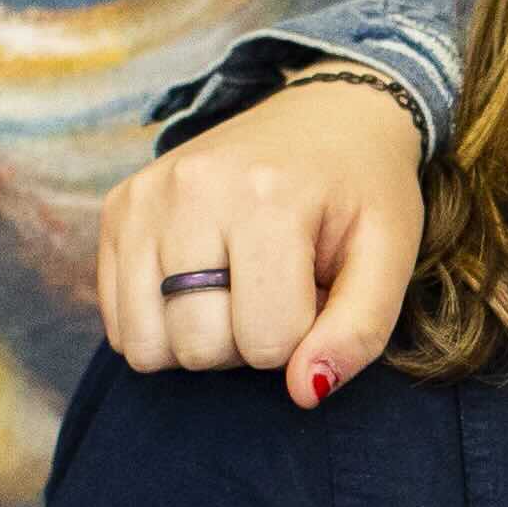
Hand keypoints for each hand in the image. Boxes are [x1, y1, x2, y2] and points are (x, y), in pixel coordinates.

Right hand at [95, 74, 424, 400]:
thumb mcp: (389, 256)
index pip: (268, 342)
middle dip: (247, 343)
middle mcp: (192, 189)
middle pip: (199, 347)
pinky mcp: (118, 207)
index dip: (302, 339)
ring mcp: (145, 196)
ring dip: (199, 339)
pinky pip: (118, 324)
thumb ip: (359, 331)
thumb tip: (303, 392)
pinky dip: (161, 324)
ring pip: (147, 346)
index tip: (317, 292)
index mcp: (268, 197)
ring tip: (238, 289)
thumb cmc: (363, 192)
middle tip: (277, 291)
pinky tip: (201, 284)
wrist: (328, 114)